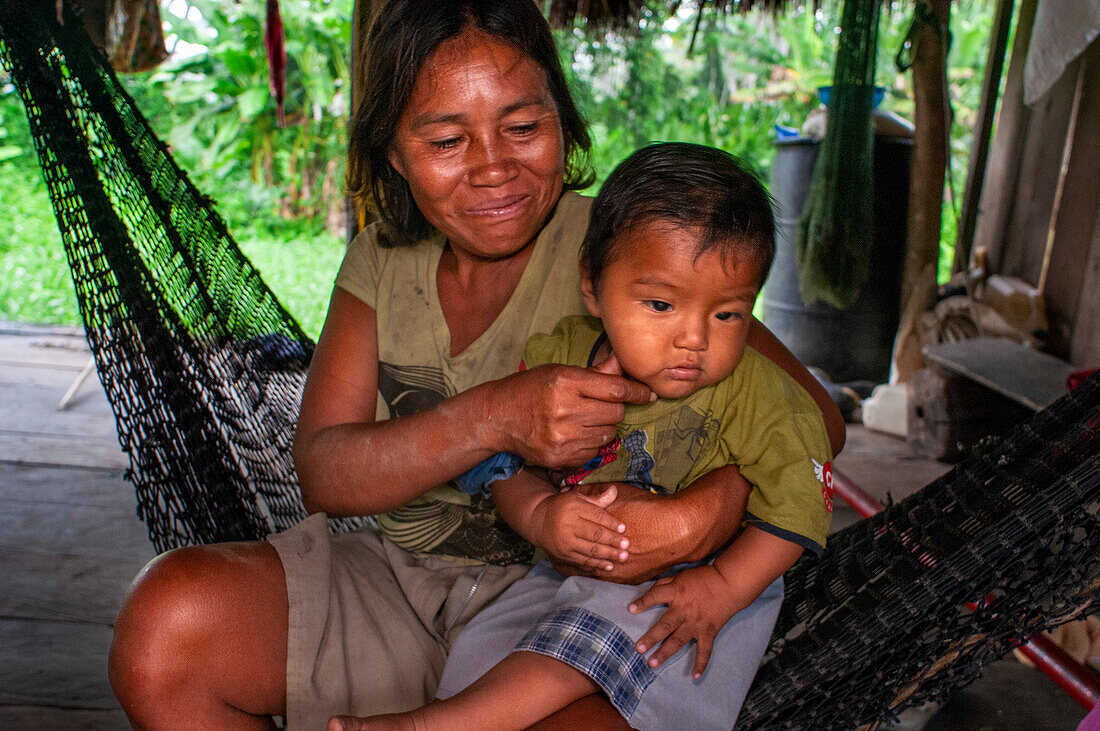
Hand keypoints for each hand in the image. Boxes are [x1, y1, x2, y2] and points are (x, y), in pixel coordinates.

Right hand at [486, 356, 652, 468]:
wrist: (498, 417)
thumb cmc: (531, 388)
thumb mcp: (560, 372)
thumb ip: (595, 372)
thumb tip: (623, 363)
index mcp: (566, 382)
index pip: (615, 389)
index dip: (637, 391)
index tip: (648, 394)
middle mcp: (564, 410)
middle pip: (616, 413)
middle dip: (616, 408)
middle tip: (602, 404)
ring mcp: (562, 437)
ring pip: (608, 434)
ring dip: (604, 427)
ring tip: (585, 418)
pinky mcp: (560, 457)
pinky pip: (594, 451)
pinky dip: (591, 443)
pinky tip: (575, 433)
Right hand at [530, 484, 630, 571]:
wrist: (539, 521)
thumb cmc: (563, 507)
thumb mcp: (578, 498)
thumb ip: (597, 498)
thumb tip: (615, 490)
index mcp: (574, 508)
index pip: (596, 516)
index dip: (611, 523)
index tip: (624, 528)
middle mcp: (568, 524)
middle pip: (594, 534)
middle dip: (612, 540)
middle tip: (627, 545)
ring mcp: (565, 541)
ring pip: (590, 549)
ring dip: (608, 554)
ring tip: (623, 556)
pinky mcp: (563, 554)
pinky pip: (583, 560)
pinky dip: (597, 564)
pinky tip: (609, 566)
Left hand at [627, 564, 747, 677]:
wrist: (728, 584)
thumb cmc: (702, 578)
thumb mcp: (681, 576)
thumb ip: (664, 584)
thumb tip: (648, 593)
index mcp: (676, 592)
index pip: (656, 596)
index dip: (643, 602)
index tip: (630, 610)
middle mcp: (684, 609)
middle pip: (665, 624)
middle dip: (651, 637)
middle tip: (639, 649)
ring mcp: (697, 623)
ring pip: (678, 640)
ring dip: (665, 653)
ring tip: (652, 663)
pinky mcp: (709, 631)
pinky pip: (705, 650)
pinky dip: (701, 663)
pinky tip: (694, 675)